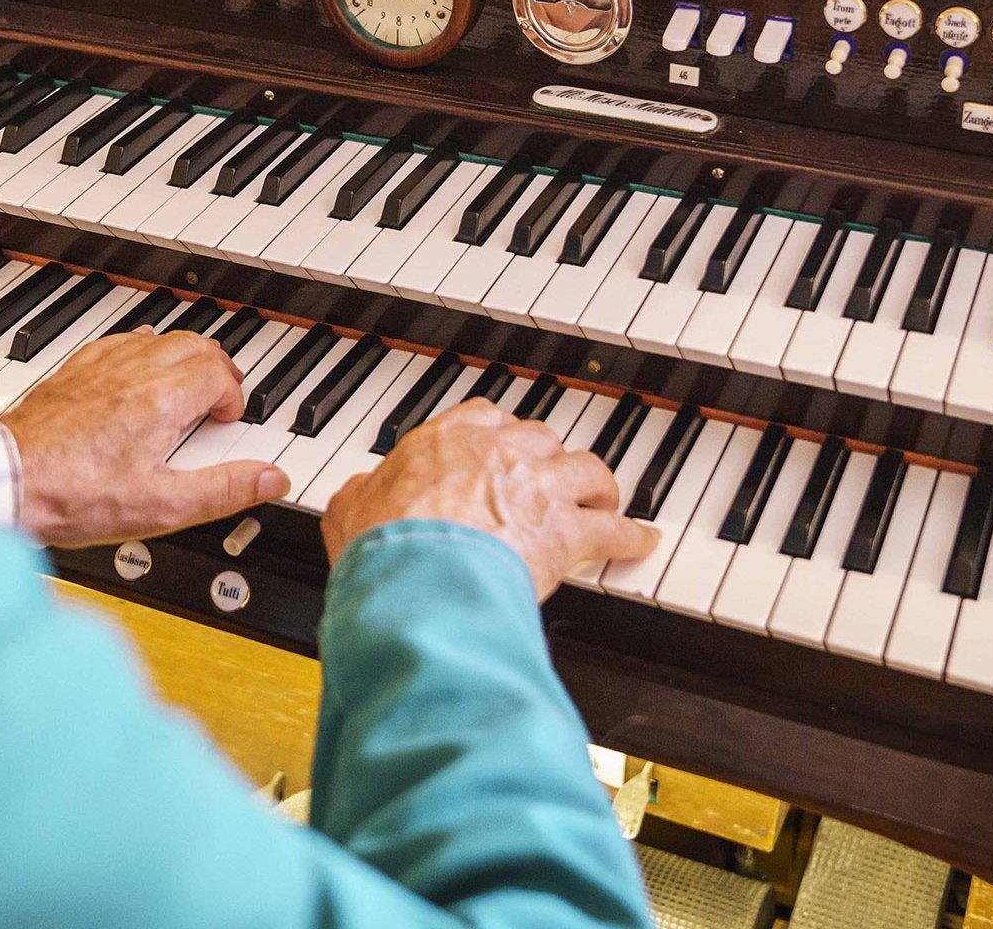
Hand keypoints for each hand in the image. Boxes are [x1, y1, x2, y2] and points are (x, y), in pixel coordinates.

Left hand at [0, 327, 289, 547]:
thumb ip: (222, 490)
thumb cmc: (74, 496)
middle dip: (217, 369)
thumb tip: (270, 479)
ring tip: (188, 386)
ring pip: (159, 337)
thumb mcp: (161, 507)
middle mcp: (133, 371)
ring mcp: (100, 366)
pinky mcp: (73, 370)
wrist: (6, 482)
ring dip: (183, 357)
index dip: (233, 398)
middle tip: (221, 399)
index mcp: (161, 400)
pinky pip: (121, 341)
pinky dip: (144, 352)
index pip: (219, 375)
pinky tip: (137, 374)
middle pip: (195, 345)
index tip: (227, 422)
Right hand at [321, 397, 658, 601]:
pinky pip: (614, 529)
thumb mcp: (349, 507)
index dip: (499, 434)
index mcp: (447, 439)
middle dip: (549, 458)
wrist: (417, 576)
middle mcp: (500, 452)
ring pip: (588, 470)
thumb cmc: (384, 546)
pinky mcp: (566, 532)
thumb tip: (355, 494)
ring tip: (602, 499)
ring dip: (597, 486)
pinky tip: (643, 541)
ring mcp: (539, 488)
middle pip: (543, 438)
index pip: (487, 415)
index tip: (502, 446)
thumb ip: (360, 493)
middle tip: (549, 477)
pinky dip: (632, 536)